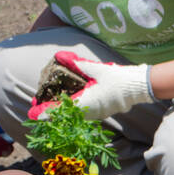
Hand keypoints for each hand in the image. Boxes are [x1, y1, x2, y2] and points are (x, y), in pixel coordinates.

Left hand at [27, 51, 153, 121]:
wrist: (139, 86)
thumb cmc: (118, 79)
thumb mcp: (97, 69)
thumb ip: (79, 65)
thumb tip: (61, 58)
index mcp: (88, 103)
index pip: (63, 110)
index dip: (48, 113)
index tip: (35, 115)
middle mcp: (92, 112)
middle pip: (68, 116)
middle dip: (53, 113)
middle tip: (39, 110)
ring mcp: (99, 114)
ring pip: (76, 116)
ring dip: (64, 113)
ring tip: (52, 108)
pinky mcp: (104, 112)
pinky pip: (85, 114)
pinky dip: (75, 111)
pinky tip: (71, 105)